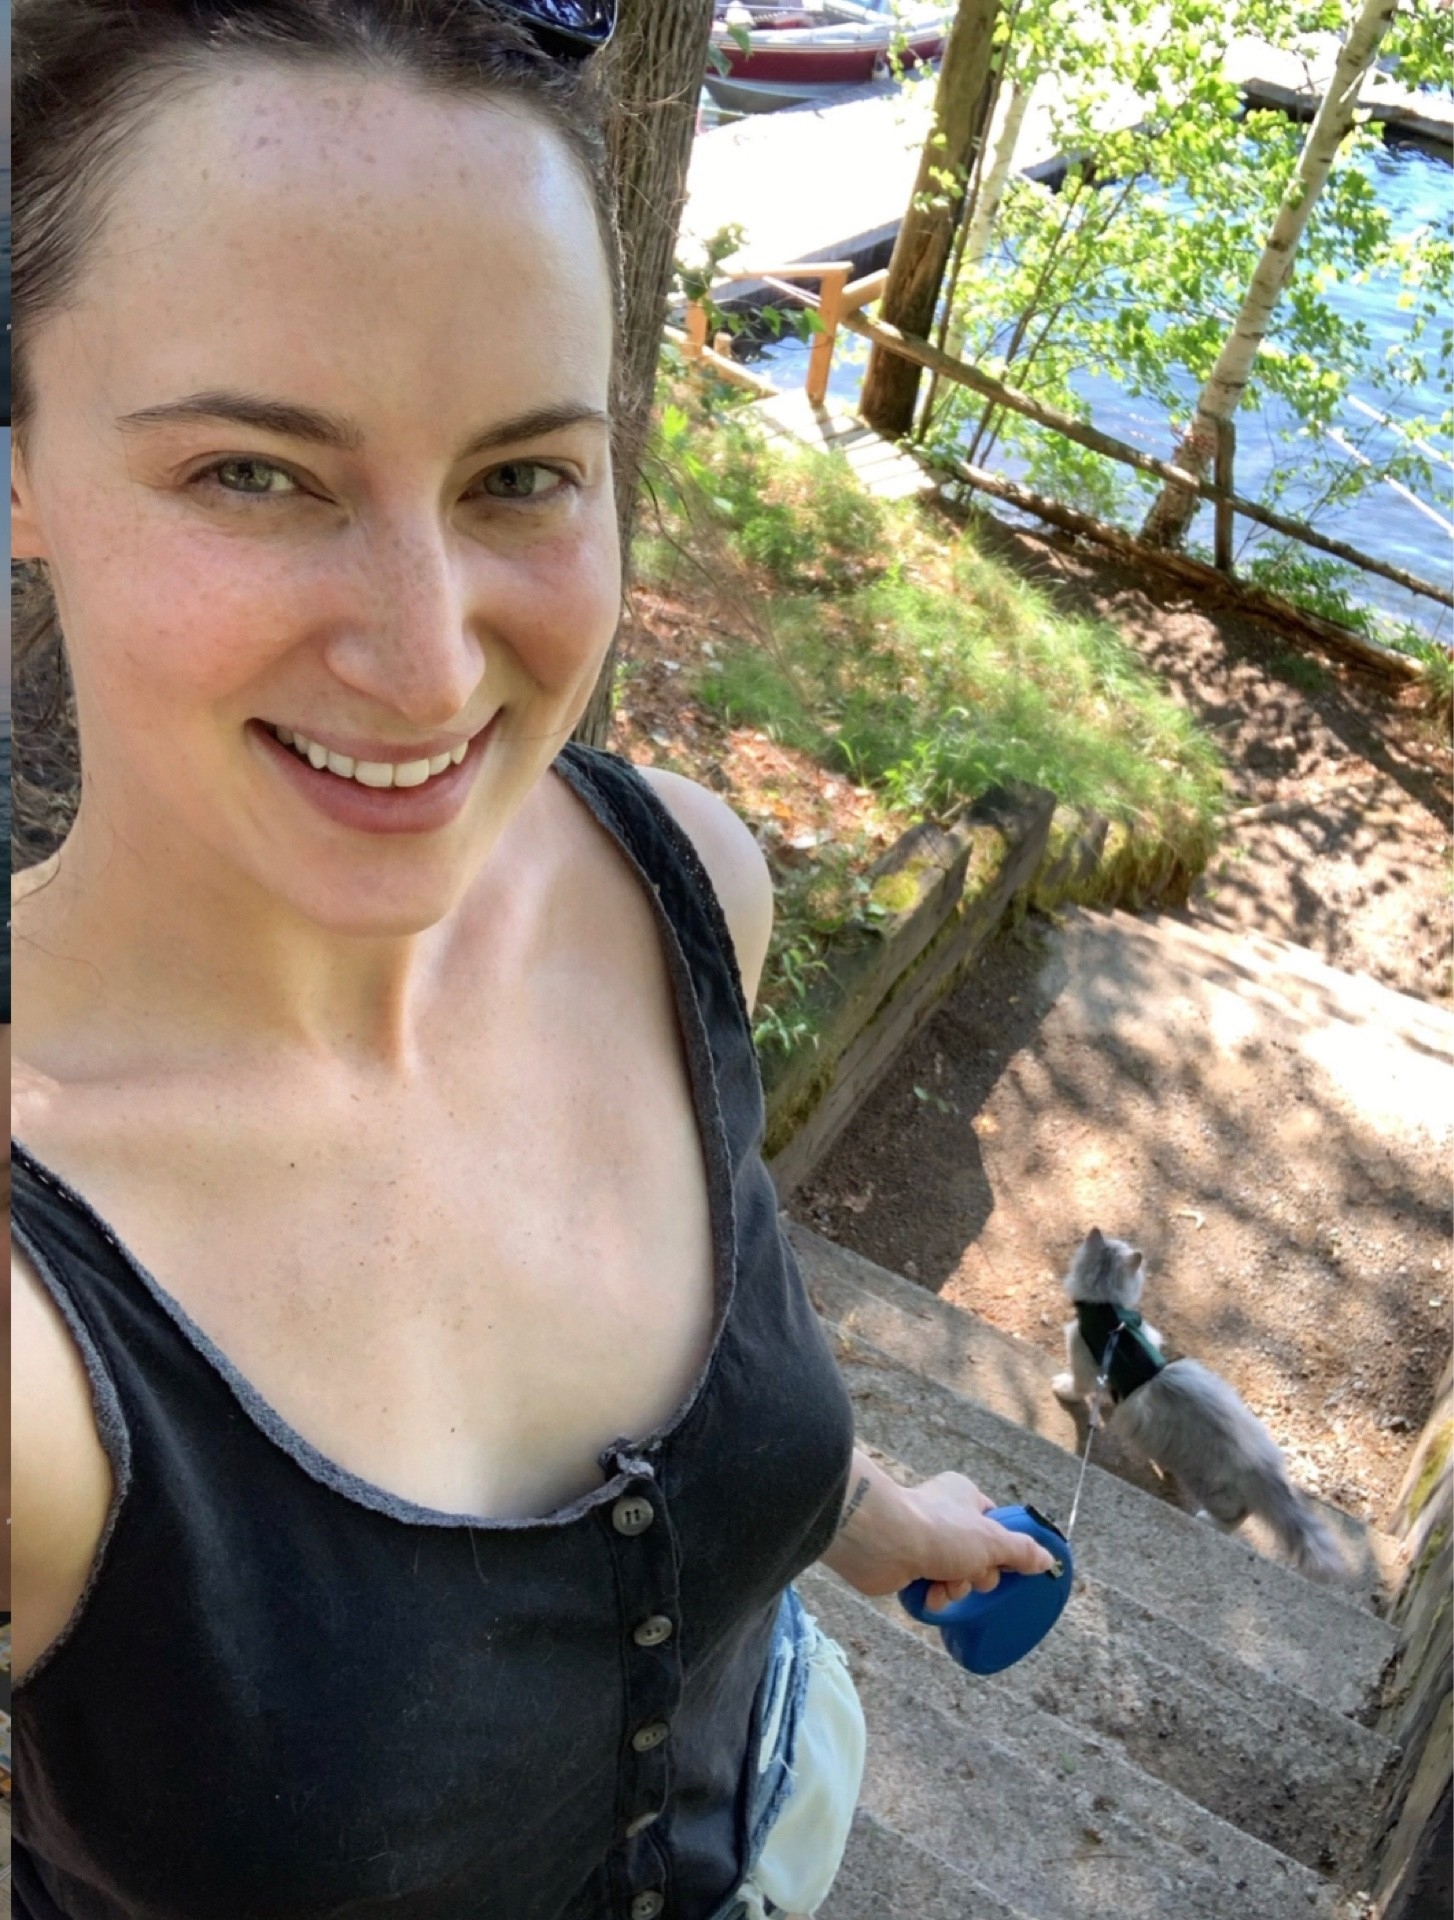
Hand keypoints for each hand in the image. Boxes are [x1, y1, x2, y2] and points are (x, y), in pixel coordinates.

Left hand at [818, 1452, 1056, 1601]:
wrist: (882, 1542)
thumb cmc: (939, 1531)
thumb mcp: (992, 1540)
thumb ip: (1021, 1551)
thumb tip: (1048, 1559)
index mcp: (964, 1497)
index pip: (995, 1524)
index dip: (1002, 1548)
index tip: (1007, 1563)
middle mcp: (944, 1516)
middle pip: (978, 1557)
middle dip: (977, 1574)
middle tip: (970, 1573)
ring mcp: (923, 1541)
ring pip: (956, 1576)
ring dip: (955, 1588)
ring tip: (944, 1584)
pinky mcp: (906, 1565)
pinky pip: (932, 1588)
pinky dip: (933, 1596)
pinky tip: (928, 1593)